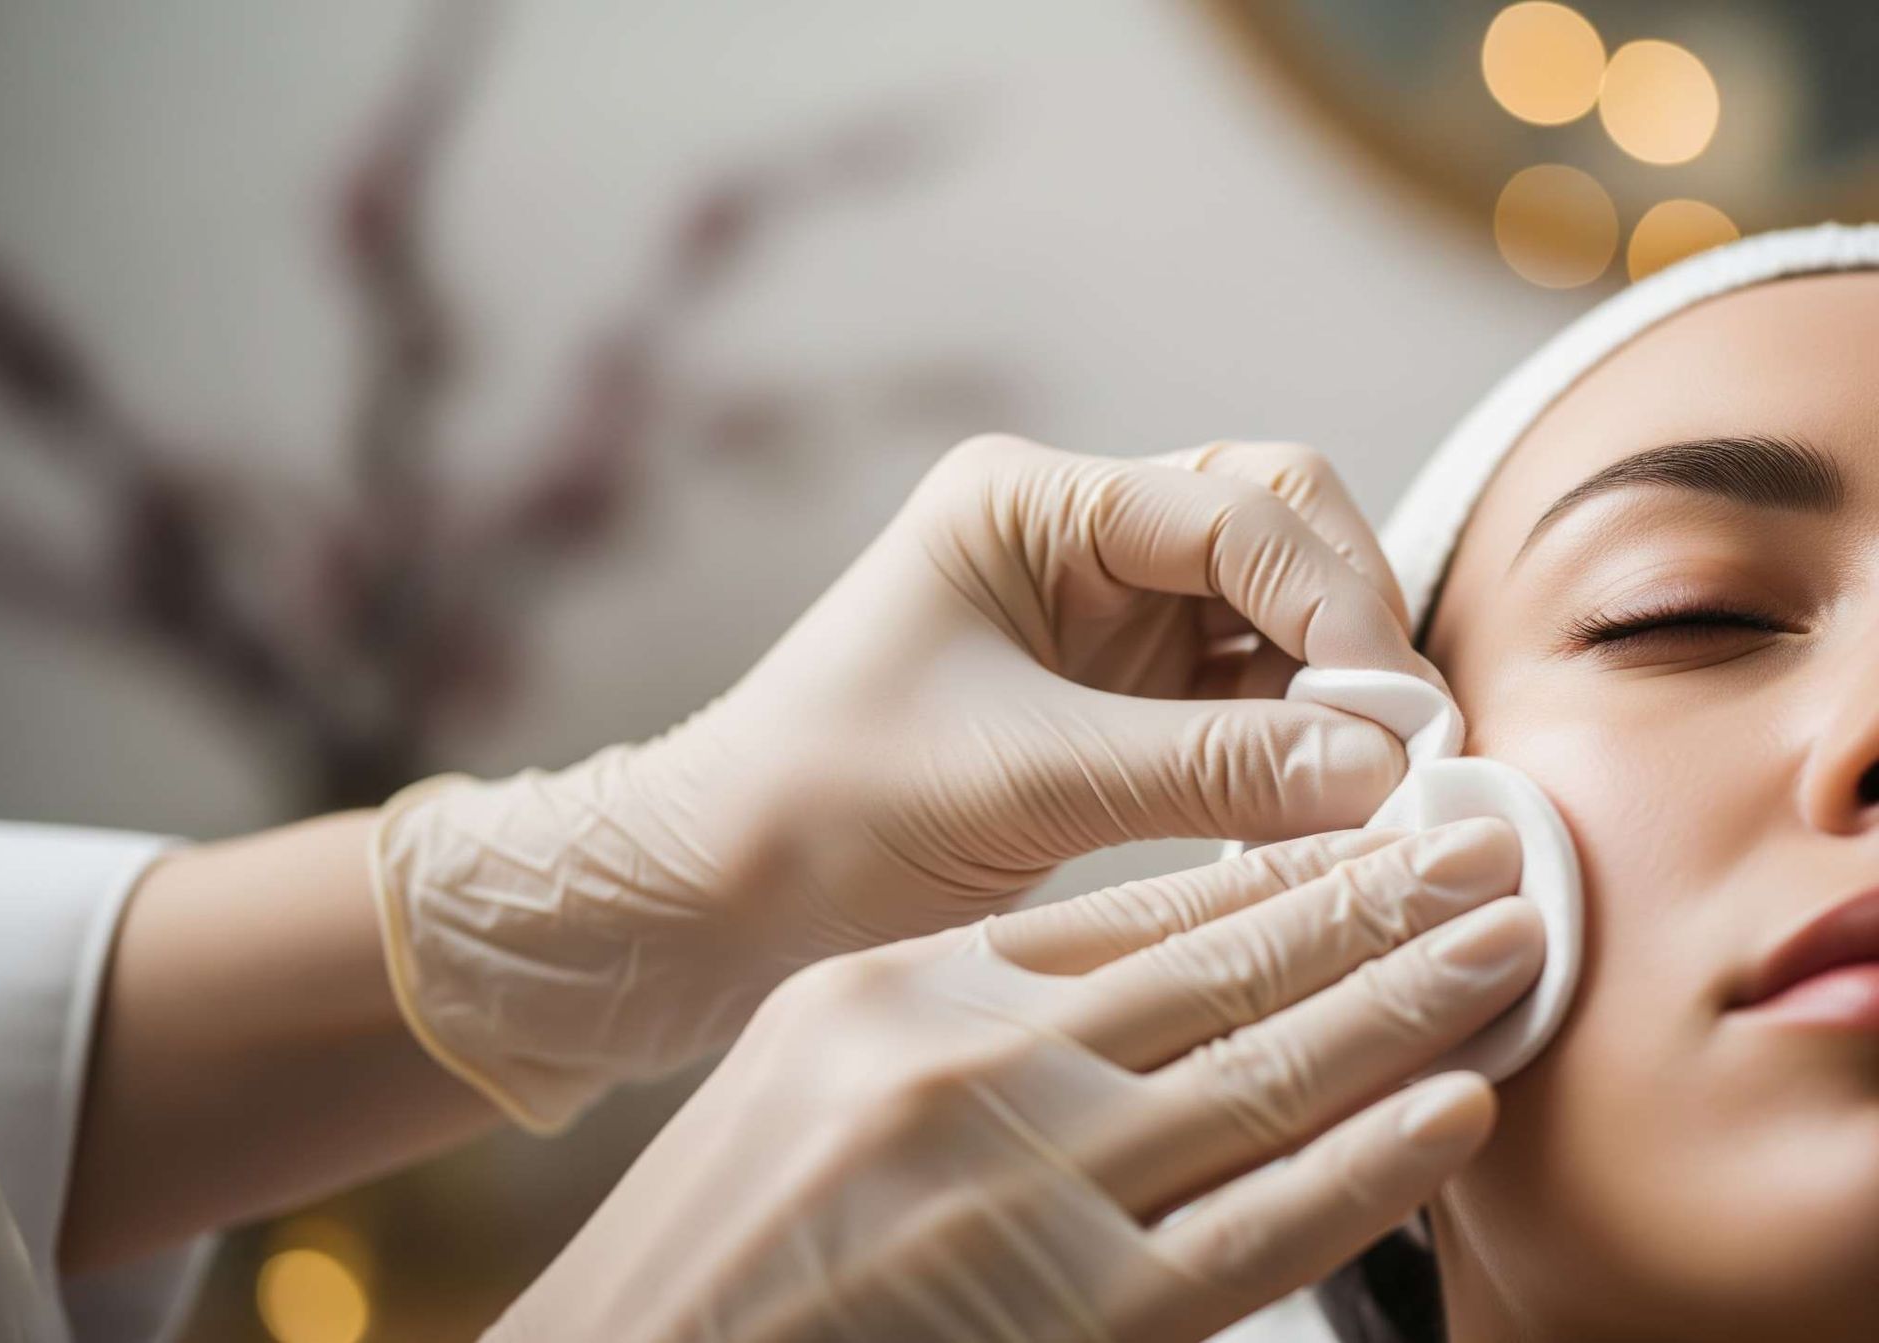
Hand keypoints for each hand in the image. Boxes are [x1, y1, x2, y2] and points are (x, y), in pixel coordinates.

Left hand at [374, 436, 1443, 1129]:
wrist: (723, 892)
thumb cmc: (824, 804)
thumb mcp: (1020, 779)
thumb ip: (1207, 768)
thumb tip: (1387, 771)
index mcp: (1033, 505)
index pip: (1238, 507)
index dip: (1333, 603)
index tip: (1394, 719)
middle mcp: (1081, 541)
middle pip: (1280, 532)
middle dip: (1352, 628)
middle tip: (1408, 750)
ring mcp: (1105, 621)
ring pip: (1277, 620)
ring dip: (1337, 694)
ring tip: (1385, 792)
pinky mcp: (1120, 703)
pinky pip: (1246, 701)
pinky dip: (1297, 748)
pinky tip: (1328, 811)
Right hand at [488, 819, 1539, 1341]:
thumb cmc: (719, 1236)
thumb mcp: (816, 1067)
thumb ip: (962, 1016)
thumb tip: (1129, 978)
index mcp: (900, 991)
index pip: (1133, 908)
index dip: (1275, 866)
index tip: (1370, 832)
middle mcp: (970, 1067)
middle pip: (1220, 965)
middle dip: (1372, 907)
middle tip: (1484, 856)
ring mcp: (1030, 1188)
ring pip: (1266, 1072)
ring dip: (1404, 1003)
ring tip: (1503, 946)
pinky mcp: (1081, 1314)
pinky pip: (1259, 1225)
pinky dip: (1367, 1162)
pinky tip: (1448, 1107)